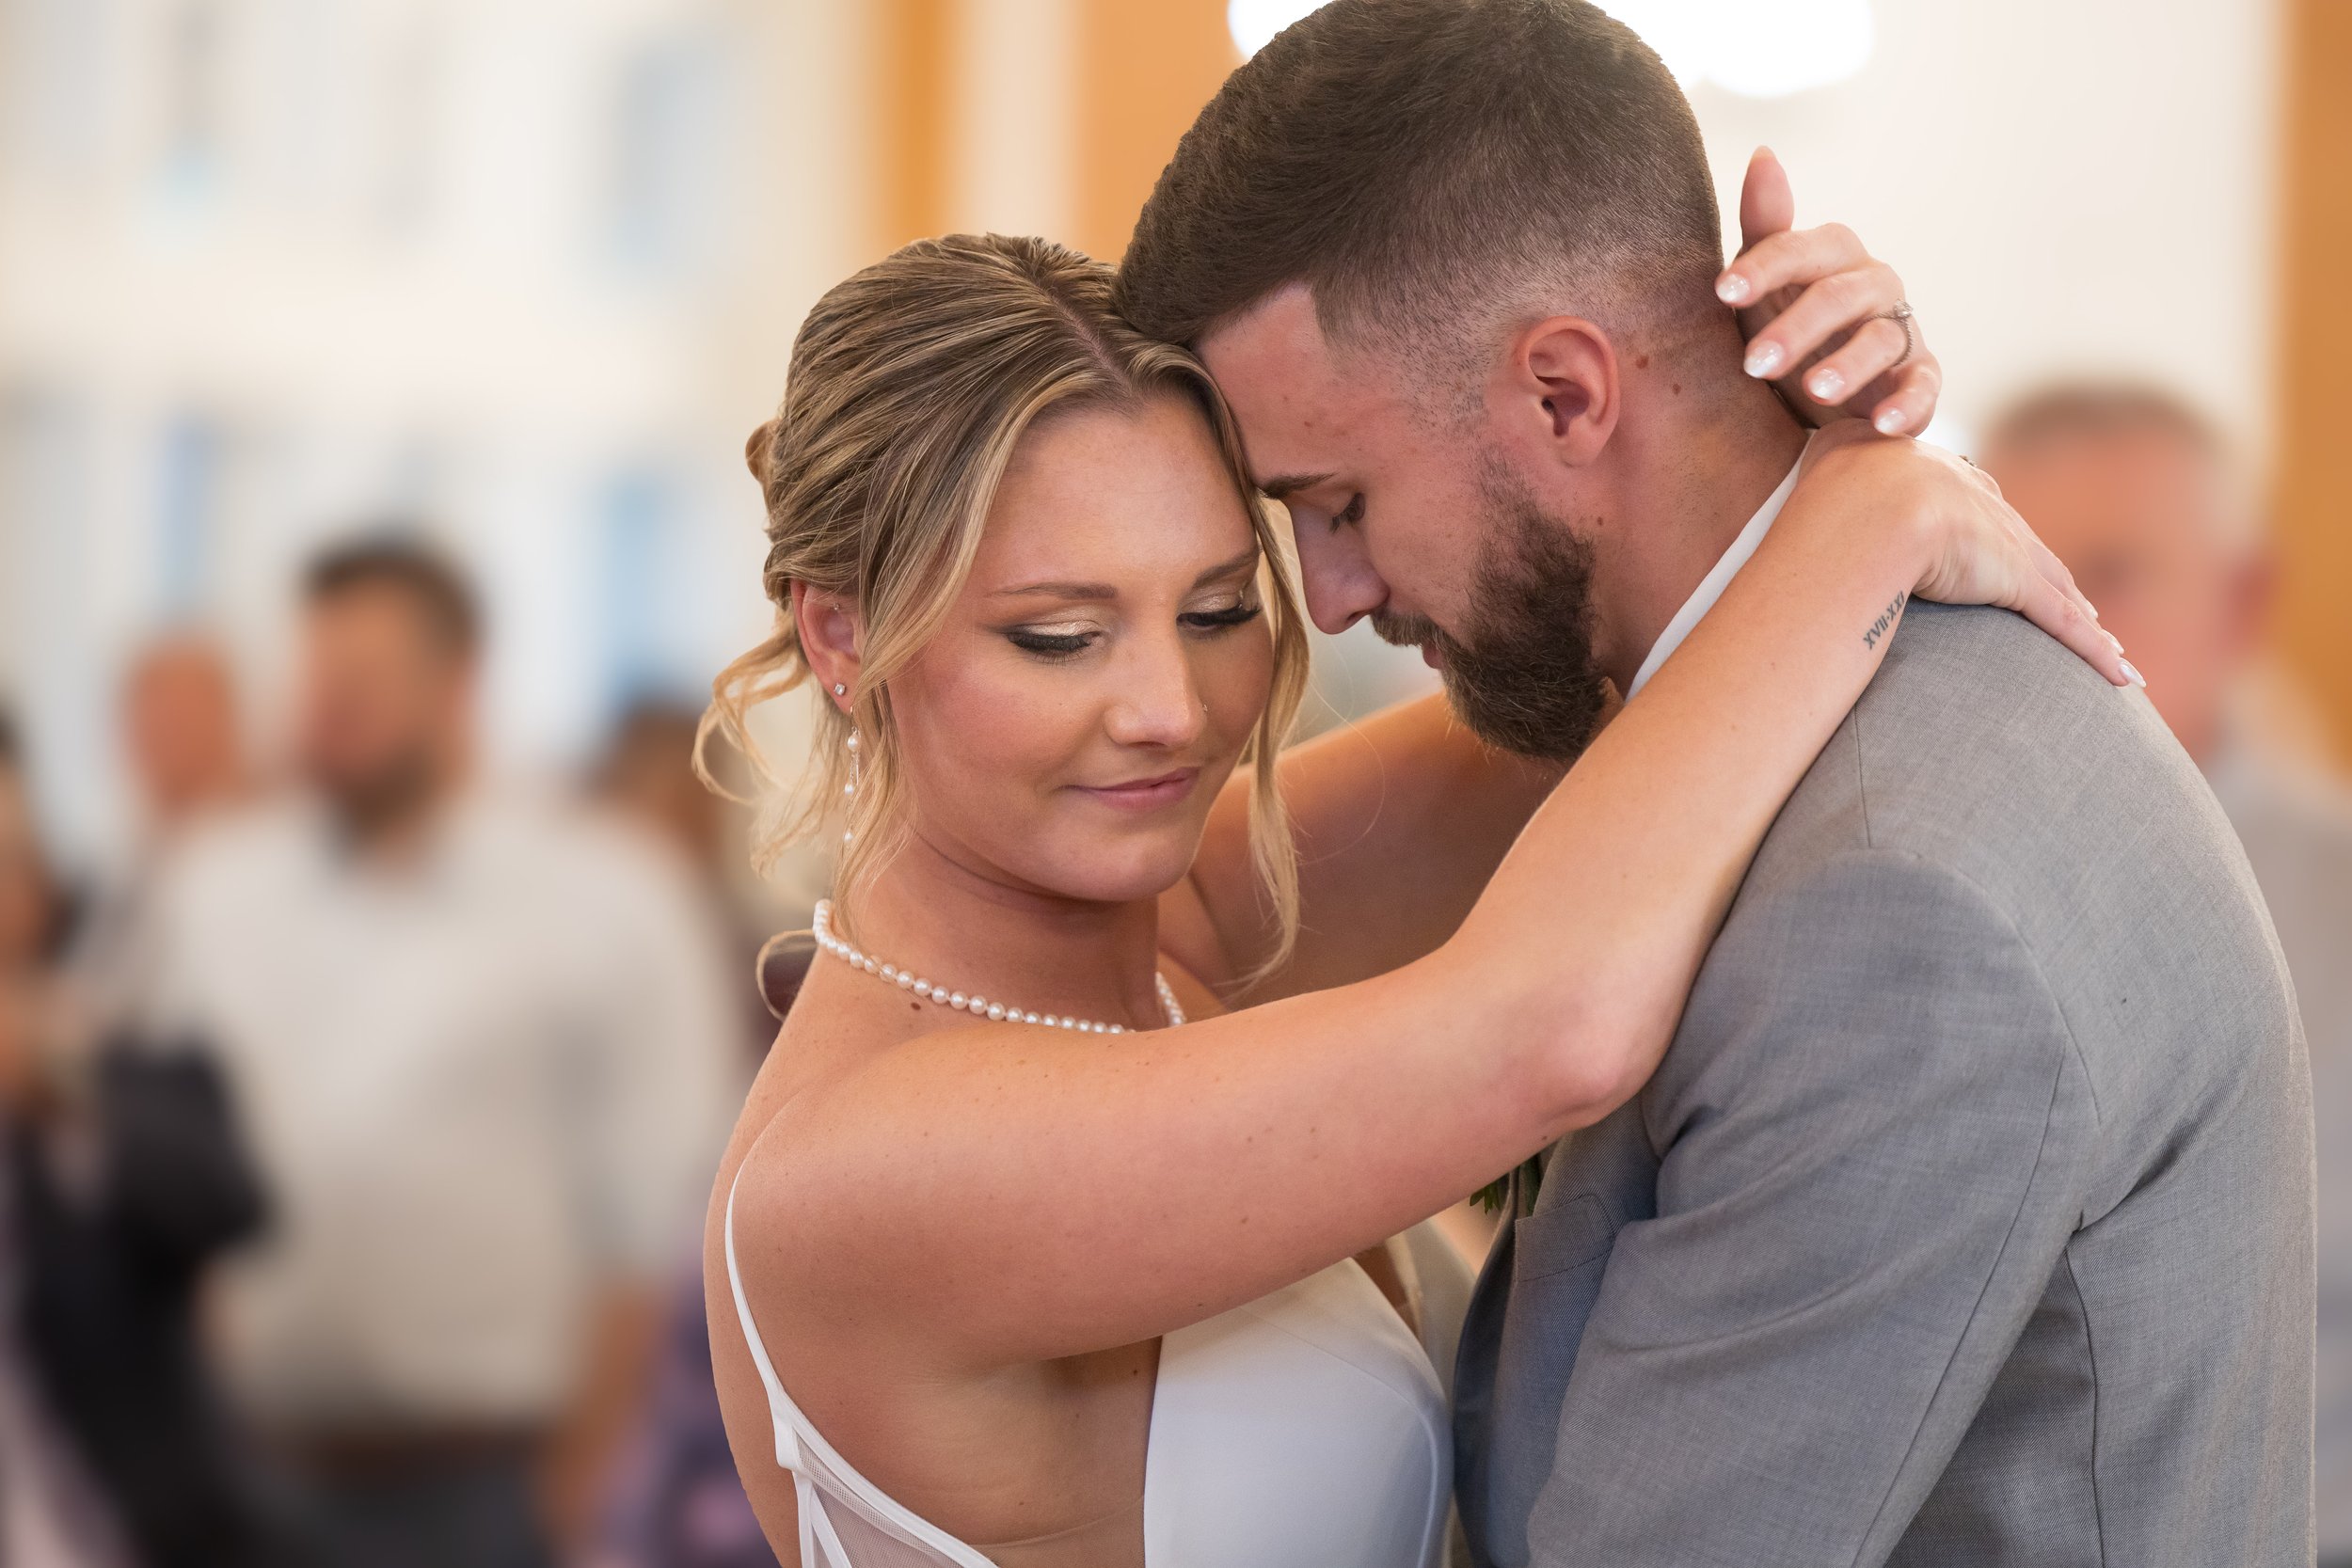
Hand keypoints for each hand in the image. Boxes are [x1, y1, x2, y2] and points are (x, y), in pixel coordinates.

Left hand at [1715, 148, 1936, 436]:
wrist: (1820, 394)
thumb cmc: (1788, 321)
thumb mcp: (1766, 283)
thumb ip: (1765, 229)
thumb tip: (1764, 153)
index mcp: (1832, 256)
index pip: (1801, 250)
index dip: (1762, 268)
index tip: (1721, 292)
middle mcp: (1873, 284)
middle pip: (1839, 296)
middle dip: (1796, 328)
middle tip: (1753, 363)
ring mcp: (1901, 330)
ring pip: (1880, 339)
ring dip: (1848, 364)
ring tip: (1814, 390)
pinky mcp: (1920, 377)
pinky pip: (1922, 386)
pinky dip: (1907, 404)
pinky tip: (1880, 424)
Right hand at [1805, 422, 2139, 687]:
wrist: (1860, 513)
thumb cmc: (1818, 504)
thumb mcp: (1825, 472)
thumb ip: (1828, 479)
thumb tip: (1796, 506)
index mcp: (1924, 468)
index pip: (1967, 501)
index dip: (1985, 527)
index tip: (1993, 545)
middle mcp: (1969, 494)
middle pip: (2016, 541)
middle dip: (2041, 570)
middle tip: (2066, 599)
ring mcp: (1994, 537)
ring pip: (2050, 583)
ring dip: (2080, 616)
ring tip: (2103, 643)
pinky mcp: (2012, 577)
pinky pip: (2061, 621)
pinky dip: (2094, 649)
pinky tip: (2123, 675)